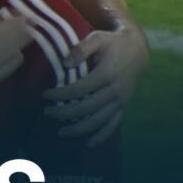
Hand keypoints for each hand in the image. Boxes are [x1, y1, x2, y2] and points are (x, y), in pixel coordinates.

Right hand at [0, 18, 30, 102]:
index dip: (6, 23)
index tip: (18, 15)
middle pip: (1, 42)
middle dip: (18, 31)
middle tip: (32, 21)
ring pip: (5, 56)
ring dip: (19, 44)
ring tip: (31, 34)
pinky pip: (2, 73)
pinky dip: (13, 62)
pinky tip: (20, 55)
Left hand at [43, 26, 148, 147]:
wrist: (139, 50)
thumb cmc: (113, 43)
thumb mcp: (98, 38)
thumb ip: (81, 49)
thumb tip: (64, 64)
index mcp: (106, 74)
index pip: (78, 89)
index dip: (59, 95)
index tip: (44, 95)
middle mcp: (115, 90)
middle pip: (86, 108)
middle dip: (64, 113)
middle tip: (46, 113)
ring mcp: (121, 101)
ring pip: (98, 121)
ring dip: (79, 129)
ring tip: (60, 133)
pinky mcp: (124, 106)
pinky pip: (113, 125)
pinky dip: (101, 136)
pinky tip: (88, 144)